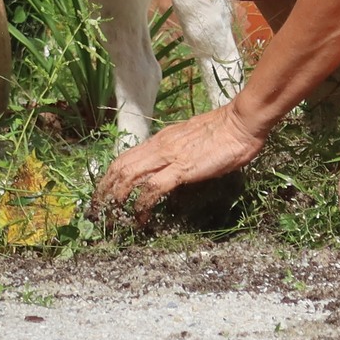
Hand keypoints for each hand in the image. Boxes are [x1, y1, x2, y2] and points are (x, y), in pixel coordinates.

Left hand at [91, 102, 269, 228]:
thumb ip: (179, 152)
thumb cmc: (225, 131)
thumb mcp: (193, 141)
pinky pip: (153, 187)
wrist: (241, 123)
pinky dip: (141, 203)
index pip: (126, 156)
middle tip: (98, 209)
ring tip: (112, 215)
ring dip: (116, 197)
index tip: (104, 192)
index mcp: (161, 139)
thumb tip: (172, 167)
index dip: (110, 175)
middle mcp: (159, 146)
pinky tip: (139, 217)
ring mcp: (168, 156)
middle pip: (120, 166)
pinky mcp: (181, 168)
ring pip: (129, 175)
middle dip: (104, 188)